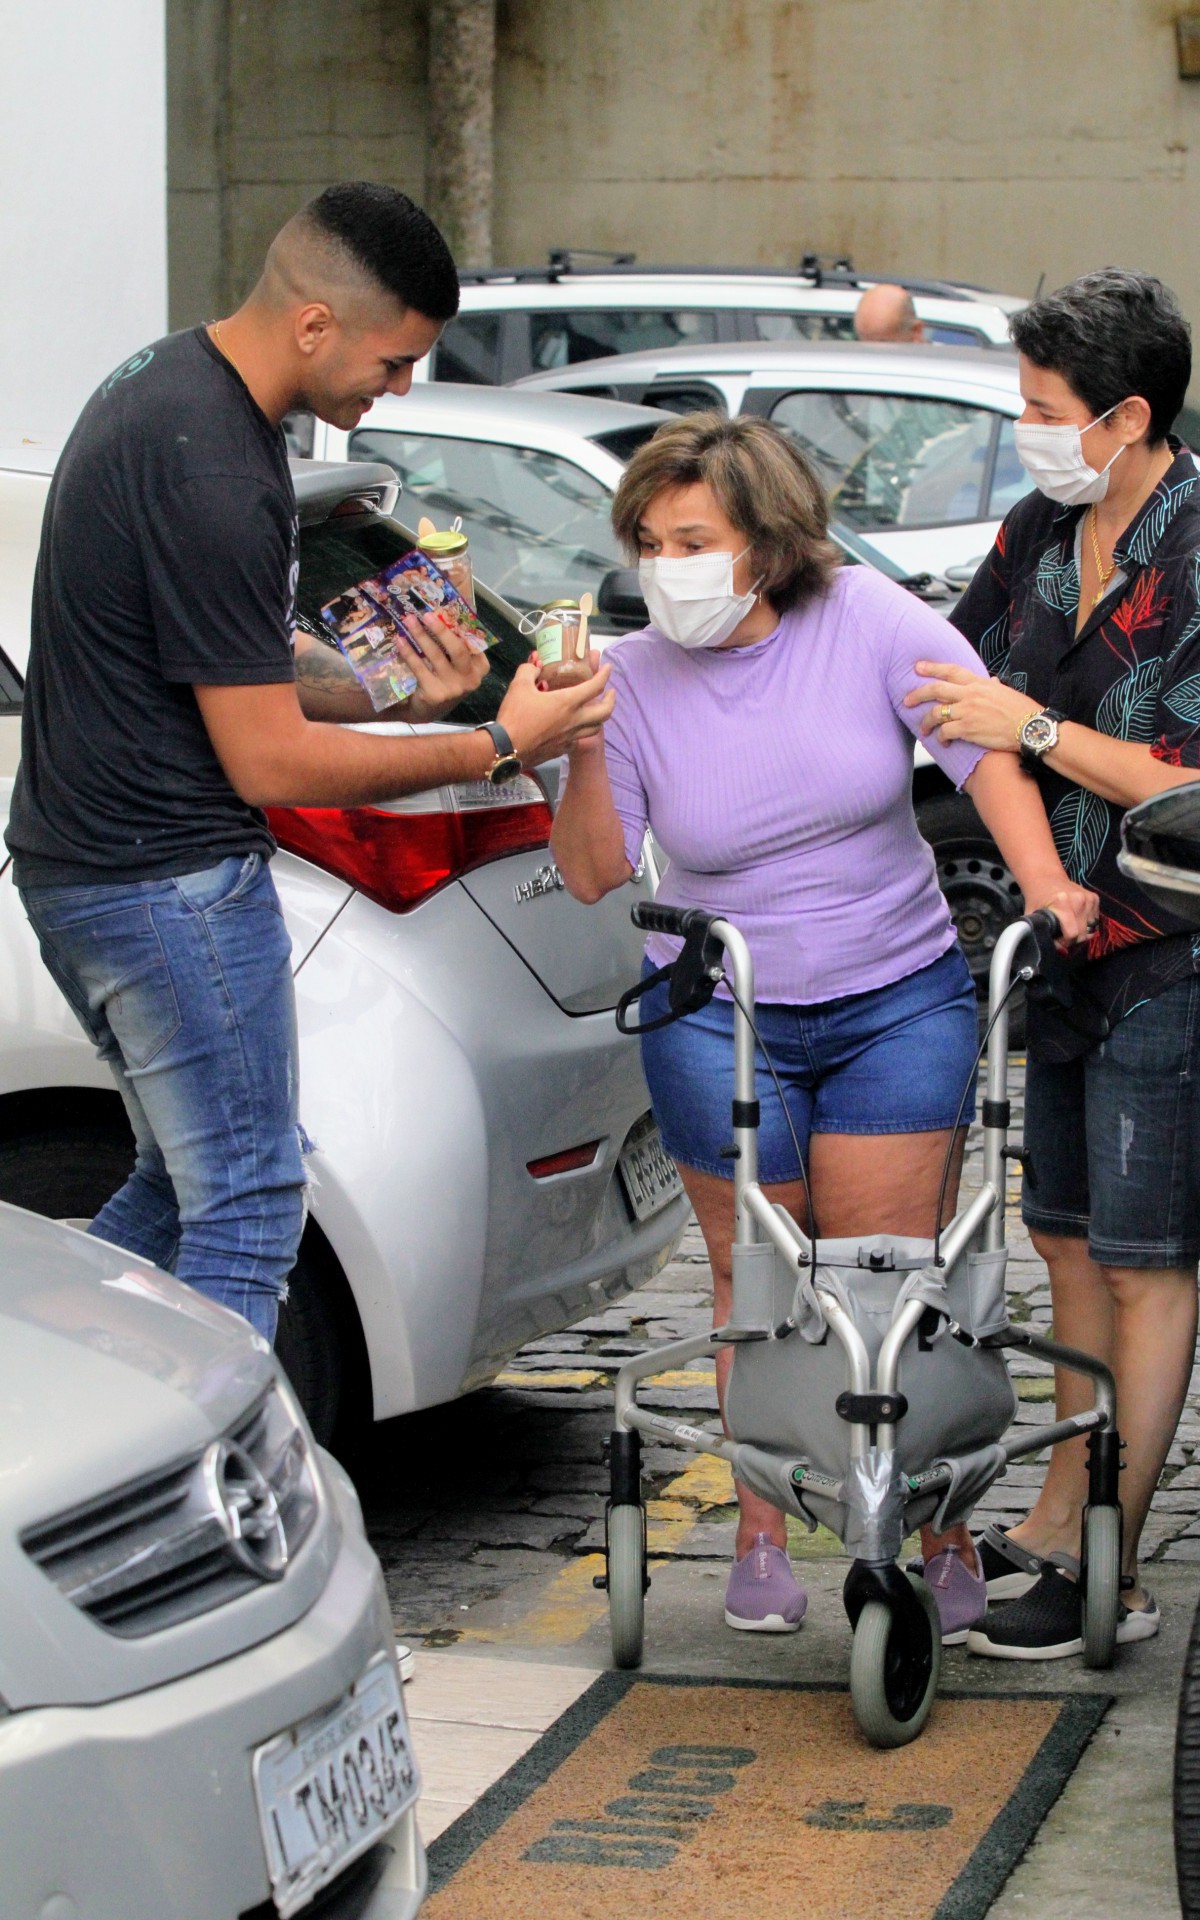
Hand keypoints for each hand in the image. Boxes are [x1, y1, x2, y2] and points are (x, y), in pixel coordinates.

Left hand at [395, 610, 490, 721]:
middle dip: (441, 630)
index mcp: (480, 667)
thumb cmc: (443, 681)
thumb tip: (444, 613)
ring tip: (409, 621)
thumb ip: (457, 646)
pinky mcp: (435, 694)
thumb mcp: (456, 666)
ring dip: (421, 636)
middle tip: (427, 614)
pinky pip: (420, 668)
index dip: (459, 626)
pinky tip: (400, 642)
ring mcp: (454, 688)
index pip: (473, 642)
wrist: (427, 711)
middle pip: (458, 649)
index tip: (444, 611)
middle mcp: (471, 679)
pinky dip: (409, 653)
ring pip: (436, 656)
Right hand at [497, 658, 614, 764]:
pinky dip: (581, 731)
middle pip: (605, 712)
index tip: (607, 668)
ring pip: (595, 728)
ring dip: (600, 717)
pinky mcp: (562, 749)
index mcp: (567, 702)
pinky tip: (574, 727)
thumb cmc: (514, 716)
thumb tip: (534, 665)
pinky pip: (578, 739)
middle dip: (611, 700)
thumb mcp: (519, 686)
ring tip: (596, 710)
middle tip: (610, 692)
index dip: (604, 675)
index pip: (596, 686)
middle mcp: (574, 721)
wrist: (506, 749)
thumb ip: (529, 670)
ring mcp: (570, 737)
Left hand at [904, 661, 1039, 751]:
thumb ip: (992, 687)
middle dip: (917, 694)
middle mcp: (970, 694)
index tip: (918, 667)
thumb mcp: (1005, 692)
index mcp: (979, 683)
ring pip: (935, 713)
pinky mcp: (968, 729)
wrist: (1030, 727)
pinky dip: (940, 738)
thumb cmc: (1022, 711)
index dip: (932, 668)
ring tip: (923, 730)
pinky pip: (945, 731)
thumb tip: (991, 681)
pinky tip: (943, 743)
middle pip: (936, 690)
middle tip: (907, 701)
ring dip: (926, 722)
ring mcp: (967, 711)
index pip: (951, 671)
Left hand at [1022, 874, 1099, 947]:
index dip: (1065, 942)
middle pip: (1082, 933)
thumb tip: (1060, 951)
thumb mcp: (1032, 917)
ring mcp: (1088, 898)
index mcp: (1062, 903)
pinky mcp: (1095, 897)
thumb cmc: (1037, 898)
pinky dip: (1086, 923)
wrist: (1046, 878)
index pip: (1072, 933)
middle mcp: (1078, 900)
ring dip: (1080, 931)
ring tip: (1068, 925)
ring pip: (1090, 928)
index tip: (1058, 939)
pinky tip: (1076, 918)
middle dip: (1073, 939)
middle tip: (1062, 933)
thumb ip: (1041, 934)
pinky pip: (1094, 920)